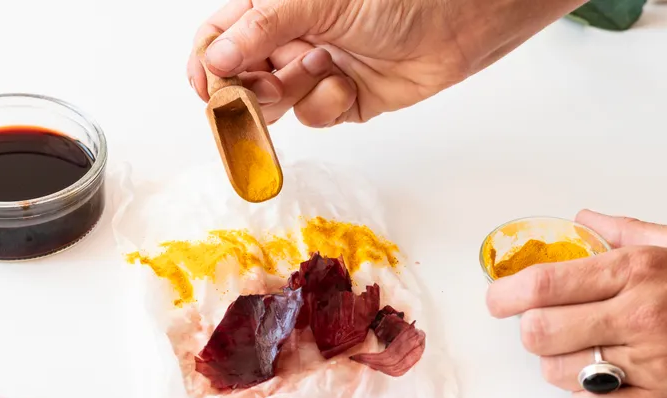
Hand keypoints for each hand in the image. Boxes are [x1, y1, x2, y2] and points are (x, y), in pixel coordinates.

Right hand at [187, 0, 584, 127]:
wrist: (460, 22)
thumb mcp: (316, 1)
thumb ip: (261, 30)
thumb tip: (214, 61)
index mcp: (279, 8)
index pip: (223, 36)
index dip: (209, 61)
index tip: (206, 85)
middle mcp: (295, 39)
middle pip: (244, 75)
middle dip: (248, 87)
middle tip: (257, 92)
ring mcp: (319, 70)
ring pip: (278, 102)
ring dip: (294, 93)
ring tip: (320, 70)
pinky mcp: (345, 101)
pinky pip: (316, 116)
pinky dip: (328, 105)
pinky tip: (349, 84)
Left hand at [486, 210, 666, 397]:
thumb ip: (627, 232)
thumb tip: (582, 221)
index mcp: (640, 271)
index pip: (544, 284)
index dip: (505, 294)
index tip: (498, 298)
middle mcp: (640, 316)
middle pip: (538, 333)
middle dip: (529, 330)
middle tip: (541, 325)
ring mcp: (652, 364)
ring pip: (559, 373)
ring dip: (557, 364)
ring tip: (581, 351)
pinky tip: (604, 381)